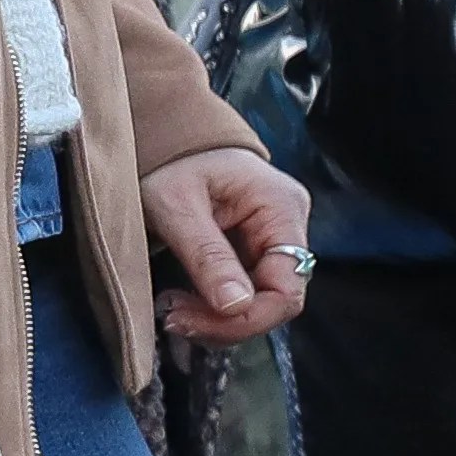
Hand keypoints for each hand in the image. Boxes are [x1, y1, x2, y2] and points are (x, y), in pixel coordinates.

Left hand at [145, 144, 310, 339]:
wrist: (167, 133)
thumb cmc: (172, 160)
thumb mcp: (177, 207)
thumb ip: (208, 256)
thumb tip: (236, 306)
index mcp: (280, 208)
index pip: (286, 288)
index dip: (246, 318)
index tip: (191, 320)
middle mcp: (288, 224)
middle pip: (276, 300)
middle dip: (226, 321)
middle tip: (173, 318)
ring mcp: (274, 237)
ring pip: (260, 302)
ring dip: (218, 319)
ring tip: (172, 310)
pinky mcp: (255, 248)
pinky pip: (247, 291)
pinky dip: (216, 308)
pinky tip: (185, 303)